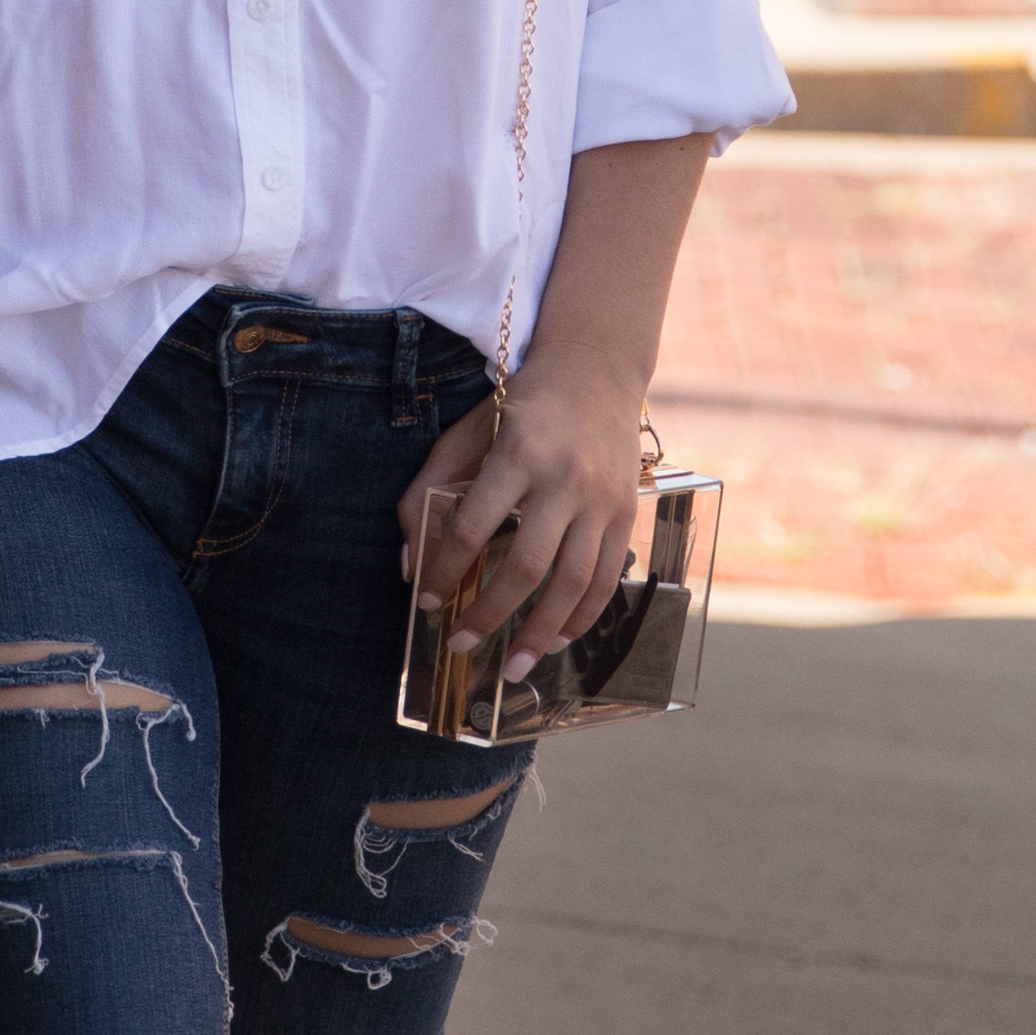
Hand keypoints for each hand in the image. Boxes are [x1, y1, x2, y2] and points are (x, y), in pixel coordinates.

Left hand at [393, 355, 650, 669]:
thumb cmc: (521, 403)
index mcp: (518, 452)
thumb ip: (428, 492)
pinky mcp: (626, 512)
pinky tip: (557, 640)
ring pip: (573, 581)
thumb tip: (410, 564)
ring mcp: (602, 499)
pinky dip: (583, 616)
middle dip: (490, 614)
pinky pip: (607, 577)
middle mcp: (565, 479)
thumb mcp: (467, 432)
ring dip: (540, 631)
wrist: (597, 368)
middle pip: (527, 564)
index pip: (474, 526)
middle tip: (460, 644)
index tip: (429, 600)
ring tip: (513, 667)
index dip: (447, 569)